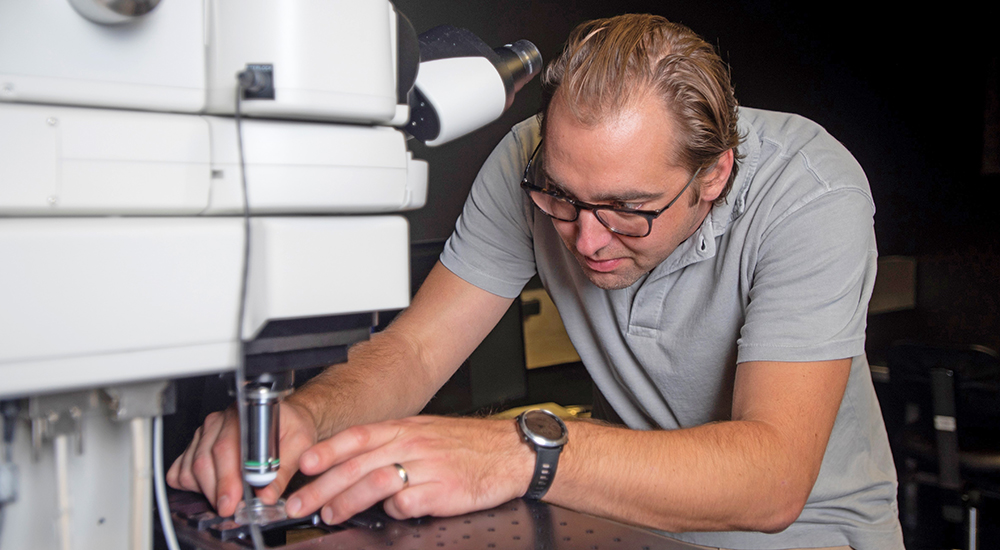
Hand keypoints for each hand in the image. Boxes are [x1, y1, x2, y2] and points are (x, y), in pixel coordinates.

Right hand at [166, 400, 317, 516]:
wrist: (286, 418)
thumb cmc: (291, 426)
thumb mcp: (299, 444)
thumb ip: (284, 469)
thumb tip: (266, 495)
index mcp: (244, 415)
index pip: (226, 448)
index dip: (226, 479)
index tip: (231, 502)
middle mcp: (220, 421)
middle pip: (205, 460)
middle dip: (216, 492)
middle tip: (230, 509)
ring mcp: (205, 433)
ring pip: (191, 467)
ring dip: (205, 490)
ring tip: (226, 501)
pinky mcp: (196, 445)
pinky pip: (181, 469)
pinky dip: (191, 485)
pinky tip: (209, 489)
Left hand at [283, 416, 533, 524]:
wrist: (511, 453)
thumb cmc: (468, 446)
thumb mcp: (426, 433)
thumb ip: (392, 447)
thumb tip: (356, 465)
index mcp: (406, 429)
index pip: (357, 436)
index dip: (328, 450)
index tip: (305, 465)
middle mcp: (413, 444)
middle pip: (358, 464)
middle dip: (323, 485)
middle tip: (301, 502)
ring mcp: (428, 466)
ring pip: (376, 482)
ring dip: (348, 500)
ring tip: (331, 514)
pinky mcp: (444, 490)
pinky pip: (408, 502)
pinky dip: (394, 510)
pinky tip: (389, 513)